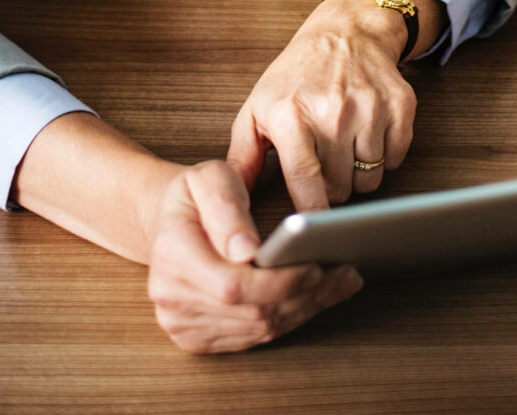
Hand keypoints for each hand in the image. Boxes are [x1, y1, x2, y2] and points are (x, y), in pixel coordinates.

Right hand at [146, 160, 362, 351]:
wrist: (169, 222)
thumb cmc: (194, 196)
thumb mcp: (209, 179)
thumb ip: (227, 208)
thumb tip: (246, 250)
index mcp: (172, 254)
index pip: (234, 285)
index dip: (280, 282)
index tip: (316, 267)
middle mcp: (170, 296)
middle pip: (252, 312)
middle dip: (305, 295)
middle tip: (346, 272)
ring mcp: (181, 322)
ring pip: (257, 328)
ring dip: (305, 308)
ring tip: (340, 282)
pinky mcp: (196, 337)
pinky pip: (252, 337)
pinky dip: (289, 318)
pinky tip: (315, 297)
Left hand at [228, 0, 424, 209]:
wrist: (345, 33)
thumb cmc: (296, 76)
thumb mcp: (257, 109)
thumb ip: (242, 156)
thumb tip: (232, 197)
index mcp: (291, 114)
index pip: (306, 180)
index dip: (310, 212)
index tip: (310, 227)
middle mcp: (333, 110)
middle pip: (341, 188)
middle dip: (332, 188)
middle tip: (324, 165)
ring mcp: (370, 108)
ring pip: (370, 179)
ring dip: (357, 174)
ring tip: (344, 148)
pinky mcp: (400, 106)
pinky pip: (395, 159)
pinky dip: (383, 157)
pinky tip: (367, 135)